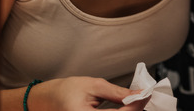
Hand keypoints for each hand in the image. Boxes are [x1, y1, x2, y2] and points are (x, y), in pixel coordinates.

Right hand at [27, 77, 147, 110]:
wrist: (46, 100)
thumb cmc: (65, 91)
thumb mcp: (93, 85)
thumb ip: (117, 92)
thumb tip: (138, 93)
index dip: (137, 104)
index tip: (146, 93)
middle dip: (135, 109)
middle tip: (143, 96)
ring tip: (136, 100)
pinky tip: (126, 107)